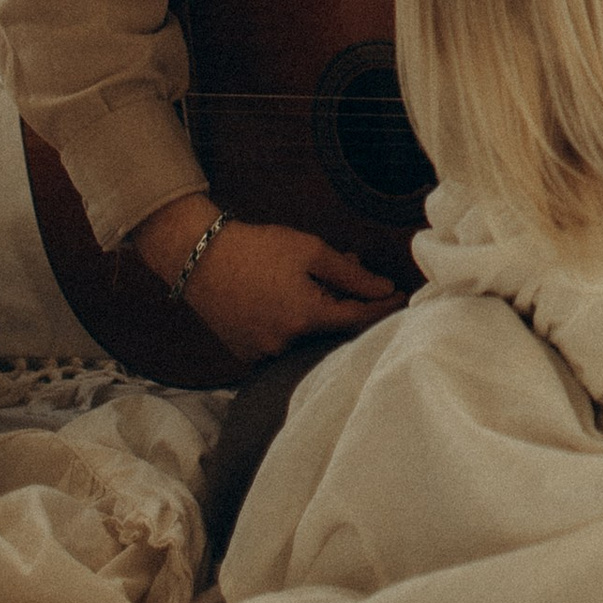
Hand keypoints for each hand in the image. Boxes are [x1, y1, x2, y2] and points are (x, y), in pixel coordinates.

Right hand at [131, 196, 397, 361]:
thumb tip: (384, 290)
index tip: (402, 298)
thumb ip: (351, 275)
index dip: (383, 308)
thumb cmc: (258, 248)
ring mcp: (264, 354)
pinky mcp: (246, 355)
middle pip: (333, 330)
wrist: (200, 257)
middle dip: (349, 302)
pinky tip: (296, 297)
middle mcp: (286, 345)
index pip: (358, 320)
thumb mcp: (310, 251)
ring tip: (321, 278)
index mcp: (306, 318)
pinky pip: (284, 345)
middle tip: (355, 270)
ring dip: (322, 313)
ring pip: (309, 338)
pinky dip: (297, 325)